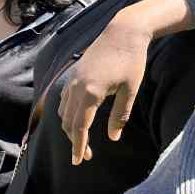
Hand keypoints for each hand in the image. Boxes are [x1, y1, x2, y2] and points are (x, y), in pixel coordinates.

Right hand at [57, 12, 150, 164]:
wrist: (122, 32)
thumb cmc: (131, 61)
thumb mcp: (130, 90)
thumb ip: (120, 115)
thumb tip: (113, 138)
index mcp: (90, 93)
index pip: (80, 126)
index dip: (78, 146)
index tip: (78, 161)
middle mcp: (76, 88)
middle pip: (68, 122)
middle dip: (75, 141)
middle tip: (86, 155)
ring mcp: (72, 80)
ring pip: (63, 112)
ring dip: (70, 128)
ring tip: (82, 140)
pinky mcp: (73, 76)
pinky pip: (64, 100)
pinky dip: (68, 114)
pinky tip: (78, 118)